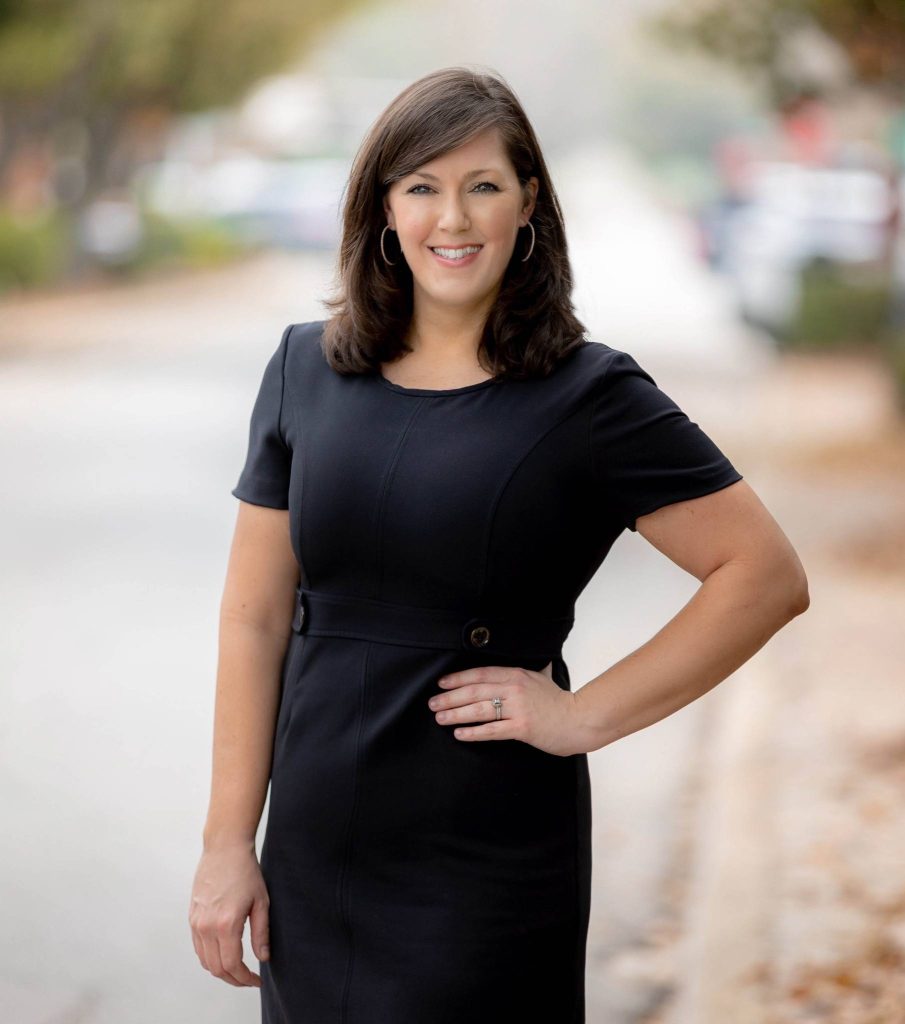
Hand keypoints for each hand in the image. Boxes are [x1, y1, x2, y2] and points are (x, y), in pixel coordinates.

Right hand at [189, 842, 269, 986]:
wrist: (224, 848)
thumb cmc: (246, 871)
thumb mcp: (261, 902)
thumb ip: (261, 933)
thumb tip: (263, 957)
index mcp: (225, 924)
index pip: (232, 965)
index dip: (244, 978)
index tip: (256, 980)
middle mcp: (206, 926)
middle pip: (216, 968)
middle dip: (233, 979)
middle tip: (249, 979)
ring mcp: (196, 922)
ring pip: (205, 961)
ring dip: (220, 970)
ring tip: (238, 969)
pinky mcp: (192, 917)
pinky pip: (198, 947)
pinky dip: (210, 957)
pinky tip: (224, 954)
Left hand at [427, 660, 580, 756]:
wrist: (580, 719)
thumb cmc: (560, 701)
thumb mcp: (543, 677)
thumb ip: (533, 669)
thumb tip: (536, 658)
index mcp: (516, 674)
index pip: (480, 674)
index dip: (458, 678)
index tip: (441, 683)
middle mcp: (514, 688)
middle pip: (475, 691)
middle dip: (450, 697)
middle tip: (433, 703)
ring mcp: (518, 708)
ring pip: (479, 709)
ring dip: (456, 714)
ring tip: (440, 718)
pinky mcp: (522, 727)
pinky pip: (492, 730)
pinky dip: (473, 732)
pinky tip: (460, 734)